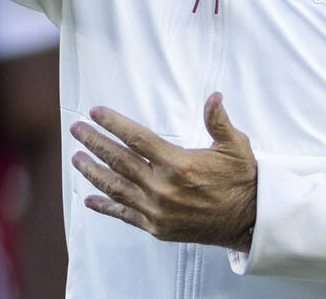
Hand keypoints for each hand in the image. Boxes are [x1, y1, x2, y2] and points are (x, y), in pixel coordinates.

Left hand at [70, 92, 256, 250]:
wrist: (249, 220)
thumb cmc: (241, 179)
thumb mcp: (235, 145)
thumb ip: (219, 121)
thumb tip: (214, 96)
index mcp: (178, 164)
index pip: (136, 138)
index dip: (113, 123)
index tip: (95, 111)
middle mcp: (162, 188)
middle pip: (118, 161)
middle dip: (93, 143)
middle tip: (76, 129)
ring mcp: (157, 210)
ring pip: (115, 188)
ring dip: (92, 171)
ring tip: (76, 158)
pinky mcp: (157, 227)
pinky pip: (124, 215)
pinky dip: (105, 206)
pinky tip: (89, 199)